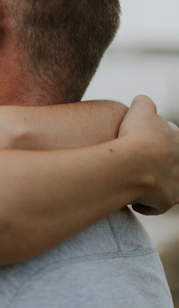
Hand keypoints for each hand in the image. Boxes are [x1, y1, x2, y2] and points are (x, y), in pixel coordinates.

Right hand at [118, 95, 178, 214]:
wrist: (134, 162)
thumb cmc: (137, 135)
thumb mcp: (140, 110)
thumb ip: (143, 103)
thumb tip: (141, 100)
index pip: (173, 141)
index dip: (156, 142)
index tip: (143, 144)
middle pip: (174, 166)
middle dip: (160, 166)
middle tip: (140, 164)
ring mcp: (176, 184)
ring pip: (168, 187)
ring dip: (154, 187)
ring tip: (135, 183)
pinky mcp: (166, 201)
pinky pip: (156, 207)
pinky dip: (146, 205)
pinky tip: (133, 201)